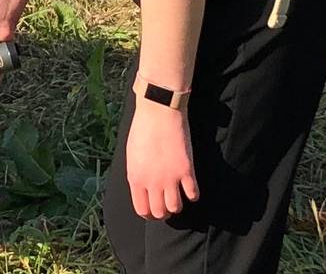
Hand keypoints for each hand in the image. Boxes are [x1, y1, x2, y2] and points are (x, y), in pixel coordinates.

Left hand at [127, 102, 199, 219]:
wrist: (158, 111)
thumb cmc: (143, 129)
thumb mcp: (132, 155)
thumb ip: (138, 175)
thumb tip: (143, 188)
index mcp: (136, 179)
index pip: (142, 209)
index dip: (149, 214)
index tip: (155, 211)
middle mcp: (152, 182)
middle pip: (160, 212)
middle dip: (164, 213)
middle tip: (168, 206)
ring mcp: (170, 177)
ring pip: (176, 207)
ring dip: (178, 205)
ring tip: (179, 197)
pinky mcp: (186, 170)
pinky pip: (193, 194)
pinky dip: (193, 195)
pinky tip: (191, 187)